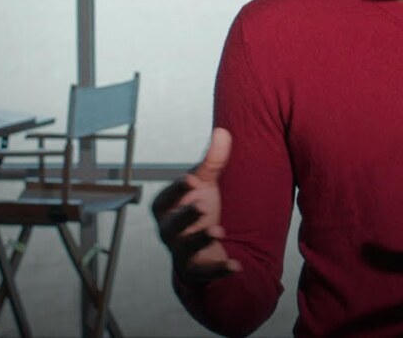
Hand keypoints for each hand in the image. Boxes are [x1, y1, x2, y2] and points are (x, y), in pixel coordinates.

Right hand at [152, 127, 240, 286]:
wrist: (198, 248)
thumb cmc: (197, 208)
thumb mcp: (205, 185)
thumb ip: (212, 161)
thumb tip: (222, 130)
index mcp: (165, 208)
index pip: (167, 198)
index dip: (177, 189)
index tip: (191, 179)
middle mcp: (169, 231)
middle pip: (172, 225)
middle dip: (185, 215)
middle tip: (202, 205)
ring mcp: (181, 252)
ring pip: (185, 248)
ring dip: (201, 239)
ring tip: (219, 231)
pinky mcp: (197, 270)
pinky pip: (206, 272)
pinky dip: (220, 269)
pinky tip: (237, 266)